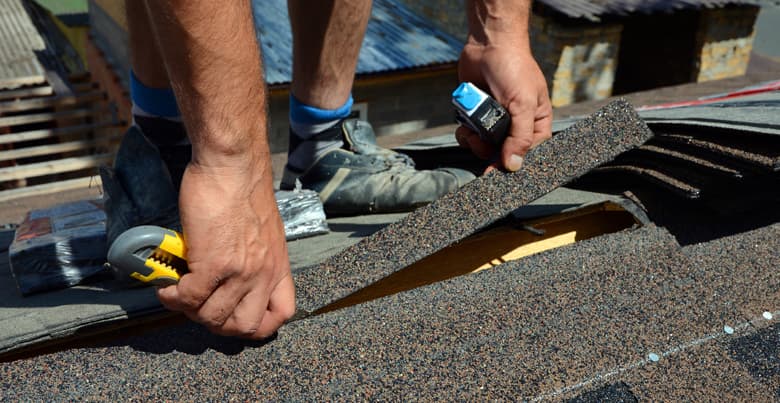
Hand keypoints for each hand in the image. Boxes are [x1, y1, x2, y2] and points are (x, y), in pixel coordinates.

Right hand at [157, 161, 294, 338]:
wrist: (233, 165)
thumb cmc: (242, 189)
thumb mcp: (263, 231)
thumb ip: (255, 257)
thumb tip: (232, 274)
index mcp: (278, 265)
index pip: (281, 314)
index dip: (259, 324)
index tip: (236, 317)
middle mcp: (264, 273)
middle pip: (244, 326)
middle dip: (218, 324)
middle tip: (199, 306)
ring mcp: (241, 271)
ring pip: (213, 317)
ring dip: (190, 310)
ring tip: (179, 293)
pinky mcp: (214, 263)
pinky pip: (189, 298)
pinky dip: (173, 297)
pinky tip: (167, 286)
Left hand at [456, 41, 552, 171]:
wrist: (488, 44)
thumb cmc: (514, 67)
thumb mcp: (523, 103)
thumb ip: (520, 136)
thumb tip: (514, 165)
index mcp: (535, 124)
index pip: (528, 154)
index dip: (514, 165)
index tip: (498, 173)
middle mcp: (515, 125)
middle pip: (502, 154)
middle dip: (488, 152)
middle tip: (480, 143)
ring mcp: (494, 121)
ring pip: (482, 147)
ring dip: (473, 142)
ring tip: (471, 130)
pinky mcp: (475, 115)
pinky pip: (468, 135)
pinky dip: (464, 132)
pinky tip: (464, 122)